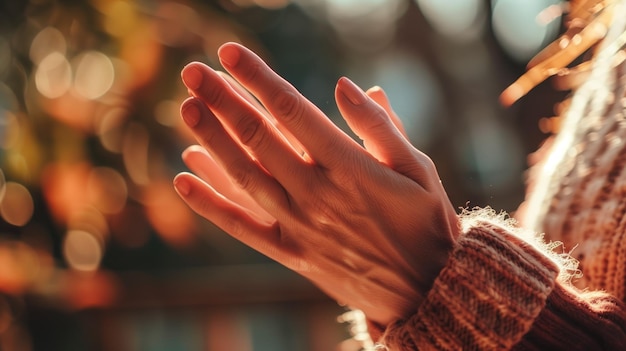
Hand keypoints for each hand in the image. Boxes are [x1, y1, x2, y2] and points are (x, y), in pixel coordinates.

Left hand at [174, 42, 458, 325]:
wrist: (424, 289)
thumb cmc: (425, 221)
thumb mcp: (419, 168)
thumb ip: (381, 126)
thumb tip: (346, 85)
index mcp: (350, 168)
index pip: (293, 112)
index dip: (259, 79)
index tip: (230, 52)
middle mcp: (317, 195)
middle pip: (259, 139)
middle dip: (223, 101)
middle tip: (193, 71)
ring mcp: (299, 227)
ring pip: (244, 177)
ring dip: (212, 141)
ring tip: (185, 108)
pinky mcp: (291, 253)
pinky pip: (242, 227)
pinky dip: (210, 204)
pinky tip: (184, 178)